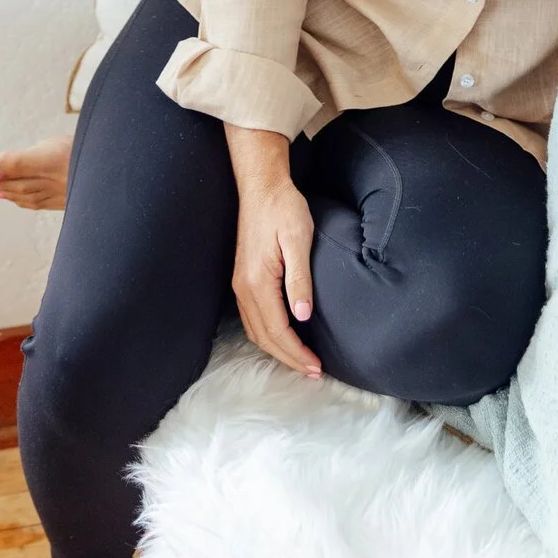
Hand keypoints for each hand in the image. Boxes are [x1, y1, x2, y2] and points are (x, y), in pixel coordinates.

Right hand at [232, 175, 323, 377]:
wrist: (262, 187)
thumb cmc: (284, 208)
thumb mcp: (298, 239)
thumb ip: (300, 278)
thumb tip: (302, 316)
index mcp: (257, 281)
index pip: (277, 330)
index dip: (297, 353)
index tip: (316, 367)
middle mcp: (243, 288)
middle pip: (263, 337)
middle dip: (288, 358)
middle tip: (313, 371)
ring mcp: (240, 284)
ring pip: (256, 330)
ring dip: (277, 349)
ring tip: (301, 360)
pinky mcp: (243, 278)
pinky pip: (253, 317)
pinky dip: (269, 334)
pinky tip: (285, 334)